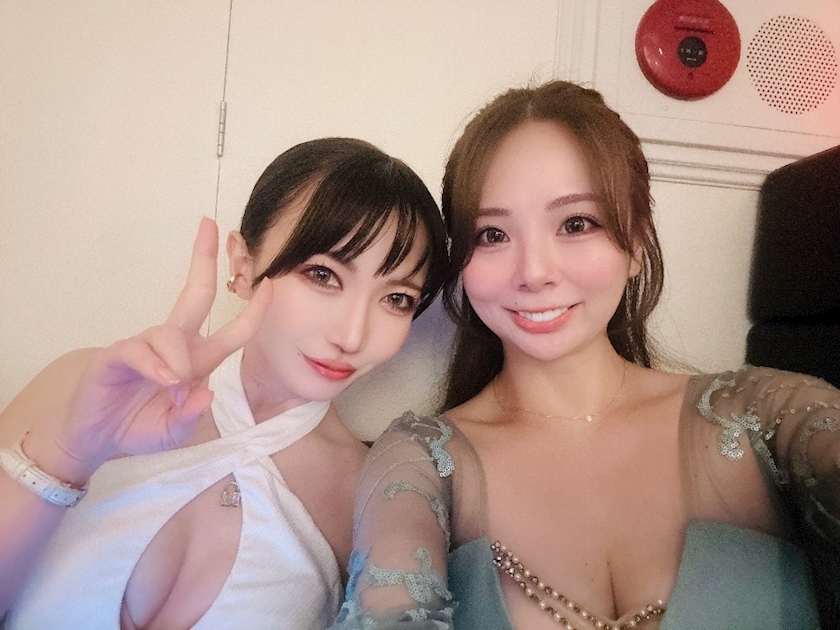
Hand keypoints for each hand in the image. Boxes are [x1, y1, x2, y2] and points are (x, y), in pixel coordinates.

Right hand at [25, 217, 271, 483]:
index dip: (252, 310)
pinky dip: (155, 364)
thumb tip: (206, 391)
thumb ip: (191, 414)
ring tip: (171, 388)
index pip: (231, 331)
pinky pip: (140, 350)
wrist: (95, 440)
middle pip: (195, 294)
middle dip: (203, 259)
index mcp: (196, 359)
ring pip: (170, 333)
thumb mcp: (175, 430)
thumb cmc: (139, 428)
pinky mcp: (116, 354)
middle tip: (210, 224)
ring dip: (177, 359)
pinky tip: (163, 379)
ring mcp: (145, 346)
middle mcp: (174, 345)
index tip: (268, 284)